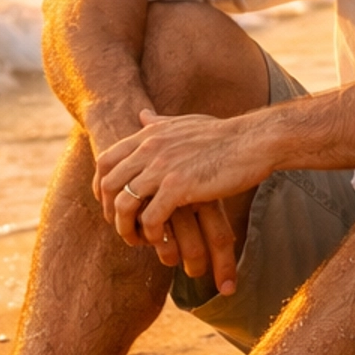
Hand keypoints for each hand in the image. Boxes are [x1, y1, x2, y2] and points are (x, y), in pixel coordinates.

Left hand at [96, 110, 279, 294]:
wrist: (253, 141)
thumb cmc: (225, 134)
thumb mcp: (185, 122)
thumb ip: (159, 123)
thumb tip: (142, 115)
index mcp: (149, 134)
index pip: (105, 161)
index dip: (100, 187)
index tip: (108, 204)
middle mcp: (150, 149)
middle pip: (109, 184)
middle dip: (109, 211)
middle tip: (122, 227)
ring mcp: (162, 167)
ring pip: (124, 204)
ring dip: (127, 227)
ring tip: (139, 239)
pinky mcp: (179, 187)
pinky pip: (151, 218)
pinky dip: (152, 233)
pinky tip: (162, 239)